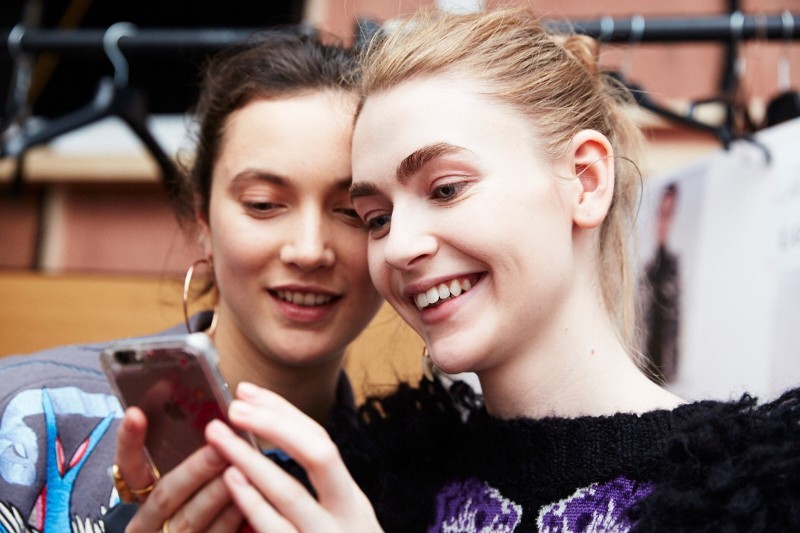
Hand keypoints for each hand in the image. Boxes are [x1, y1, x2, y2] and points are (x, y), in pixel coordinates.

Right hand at [114, 407, 243, 531]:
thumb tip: (210, 417)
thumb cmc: (193, 495)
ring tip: (238, 467)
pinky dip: (231, 516)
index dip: (130, 440)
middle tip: (219, 446)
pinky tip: (248, 496)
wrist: (189, 532)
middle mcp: (148, 519)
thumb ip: (184, 451)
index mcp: (140, 493)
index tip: (136, 413)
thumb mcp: (181, 474)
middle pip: (165, 493)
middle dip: (195, 469)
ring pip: (190, 518)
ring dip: (216, 492)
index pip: (127, 464)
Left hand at [205, 382, 382, 532]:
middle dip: (276, 425)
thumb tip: (266, 449)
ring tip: (219, 436)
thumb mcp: (334, 524)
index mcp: (352, 502)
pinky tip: (232, 482)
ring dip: (251, 461)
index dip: (284, 414)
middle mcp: (350, 518)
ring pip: (292, 495)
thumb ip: (310, 496)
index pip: (321, 442)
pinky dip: (254, 506)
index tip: (247, 393)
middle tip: (233, 406)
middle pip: (319, 455)